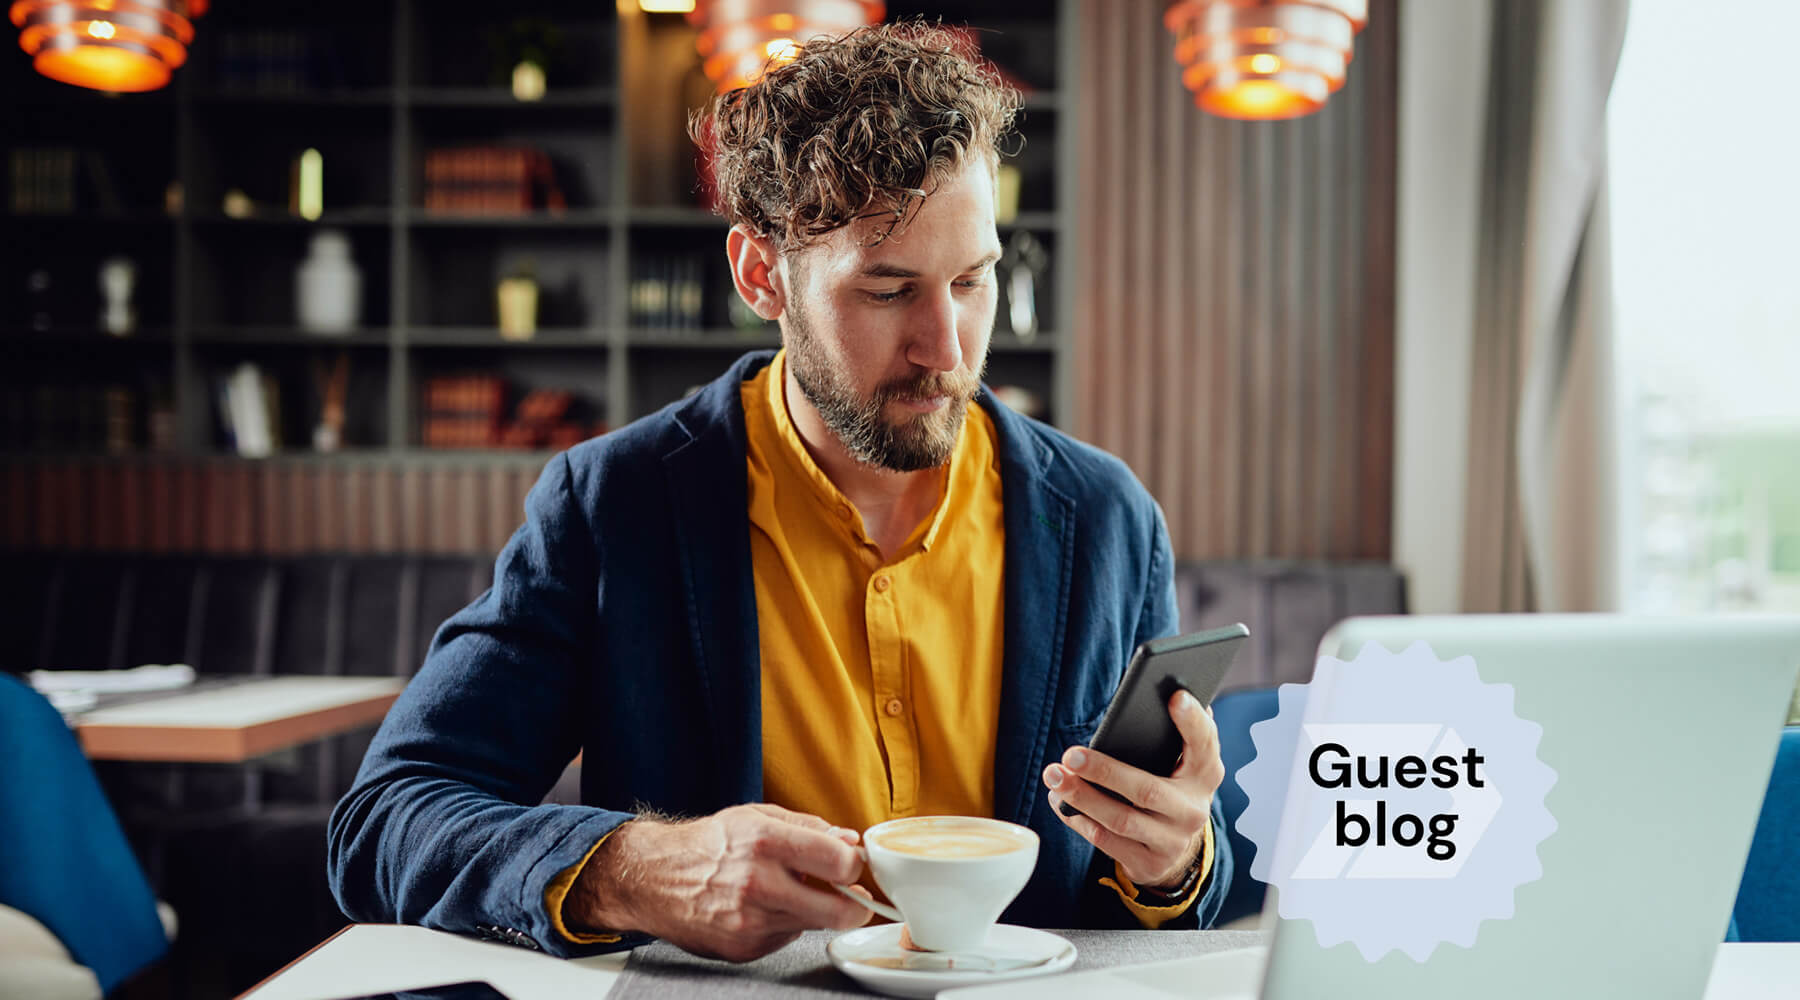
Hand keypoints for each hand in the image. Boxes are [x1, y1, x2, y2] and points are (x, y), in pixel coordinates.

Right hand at [564, 803, 872, 961]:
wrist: (655, 878)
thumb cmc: (708, 844)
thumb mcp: (757, 817)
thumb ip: (809, 827)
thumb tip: (850, 840)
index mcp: (766, 841)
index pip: (840, 861)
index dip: (855, 865)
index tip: (854, 865)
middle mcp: (759, 884)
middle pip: (840, 911)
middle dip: (856, 906)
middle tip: (853, 898)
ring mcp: (751, 921)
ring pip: (815, 925)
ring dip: (816, 911)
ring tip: (794, 892)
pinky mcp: (744, 948)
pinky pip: (786, 937)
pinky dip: (785, 923)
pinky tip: (764, 908)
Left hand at [1043, 690, 1222, 888]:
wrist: (1176, 851)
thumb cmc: (1169, 789)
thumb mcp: (1181, 766)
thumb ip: (1176, 737)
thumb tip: (1168, 692)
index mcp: (1206, 775)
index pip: (1205, 744)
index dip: (1193, 721)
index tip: (1175, 696)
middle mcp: (1193, 810)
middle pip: (1147, 790)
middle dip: (1105, 771)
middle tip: (1070, 754)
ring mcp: (1172, 841)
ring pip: (1120, 820)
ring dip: (1081, 797)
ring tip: (1054, 775)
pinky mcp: (1149, 863)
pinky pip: (1106, 842)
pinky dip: (1078, 820)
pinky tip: (1060, 801)